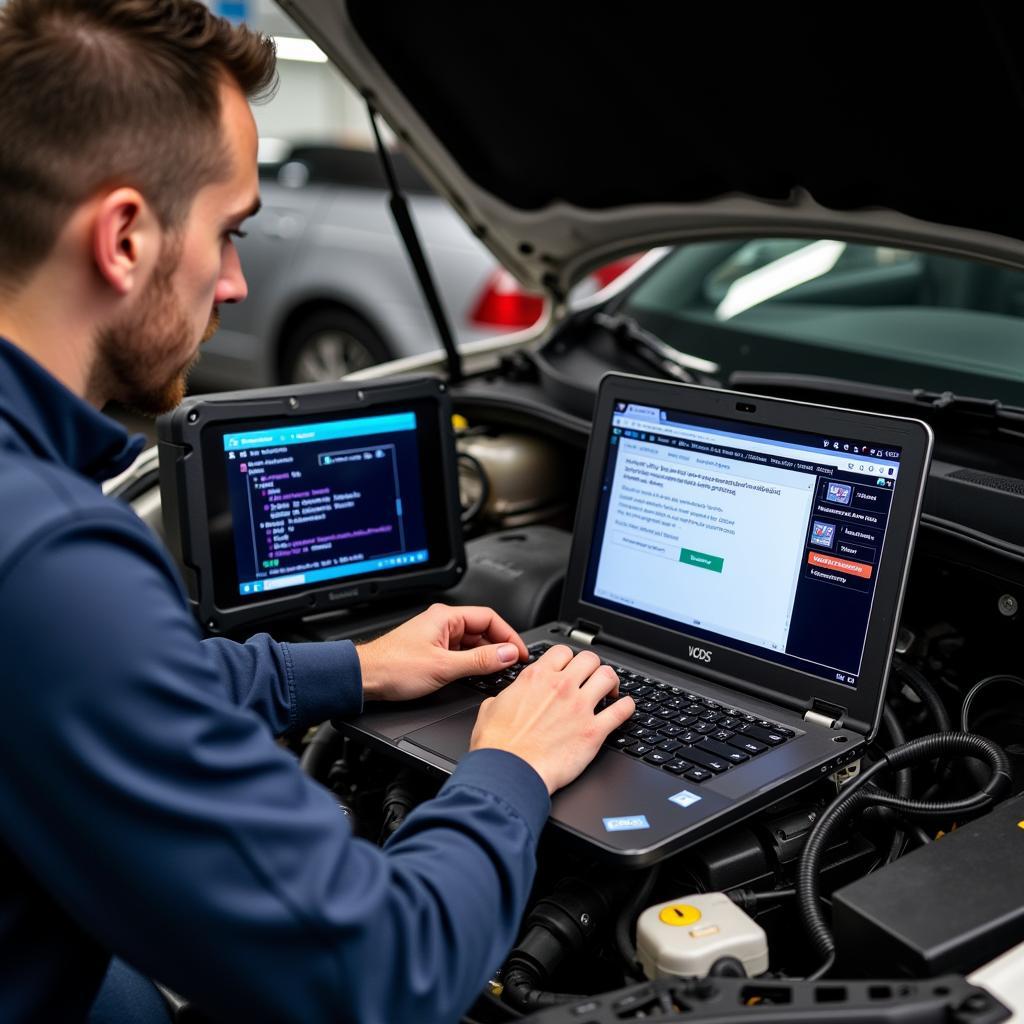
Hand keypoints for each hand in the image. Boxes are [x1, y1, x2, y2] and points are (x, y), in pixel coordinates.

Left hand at [356, 603, 528, 702]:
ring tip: (496, 672)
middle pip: (482, 630)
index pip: (490, 618)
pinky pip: (460, 652)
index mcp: (446, 617)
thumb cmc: (393, 668)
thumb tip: (507, 654)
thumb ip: (479, 660)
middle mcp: (442, 623)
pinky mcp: (431, 650)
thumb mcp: (444, 667)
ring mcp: (436, 636)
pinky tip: (476, 675)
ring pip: (472, 642)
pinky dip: (471, 662)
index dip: (509, 635)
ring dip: (485, 656)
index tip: (520, 653)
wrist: (365, 678)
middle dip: (499, 647)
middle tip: (512, 665)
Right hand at [469, 645, 635, 794]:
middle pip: (590, 659)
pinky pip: (622, 710)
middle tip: (592, 678)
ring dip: (611, 682)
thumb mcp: (490, 709)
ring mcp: (580, 707)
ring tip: (610, 691)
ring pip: (608, 676)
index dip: (568, 659)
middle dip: (592, 667)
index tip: (570, 668)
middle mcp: (561, 686)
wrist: (509, 772)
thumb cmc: (498, 746)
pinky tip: (625, 708)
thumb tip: (504, 699)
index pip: (563, 652)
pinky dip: (627, 706)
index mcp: (537, 677)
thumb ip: (504, 697)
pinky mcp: (594, 731)